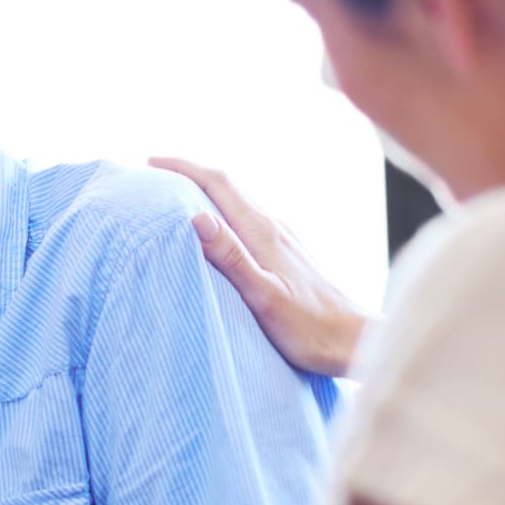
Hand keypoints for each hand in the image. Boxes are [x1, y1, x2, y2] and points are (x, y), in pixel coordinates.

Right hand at [151, 157, 372, 378]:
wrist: (354, 340)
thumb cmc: (309, 328)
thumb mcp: (264, 297)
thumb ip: (231, 258)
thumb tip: (196, 217)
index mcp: (263, 232)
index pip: (218, 184)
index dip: (184, 168)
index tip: (150, 164)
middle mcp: (274, 227)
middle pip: (227, 186)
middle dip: (190, 174)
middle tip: (154, 174)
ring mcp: (283, 239)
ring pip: (238, 201)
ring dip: (206, 192)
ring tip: (176, 197)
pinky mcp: (287, 254)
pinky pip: (247, 219)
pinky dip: (223, 212)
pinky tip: (216, 229)